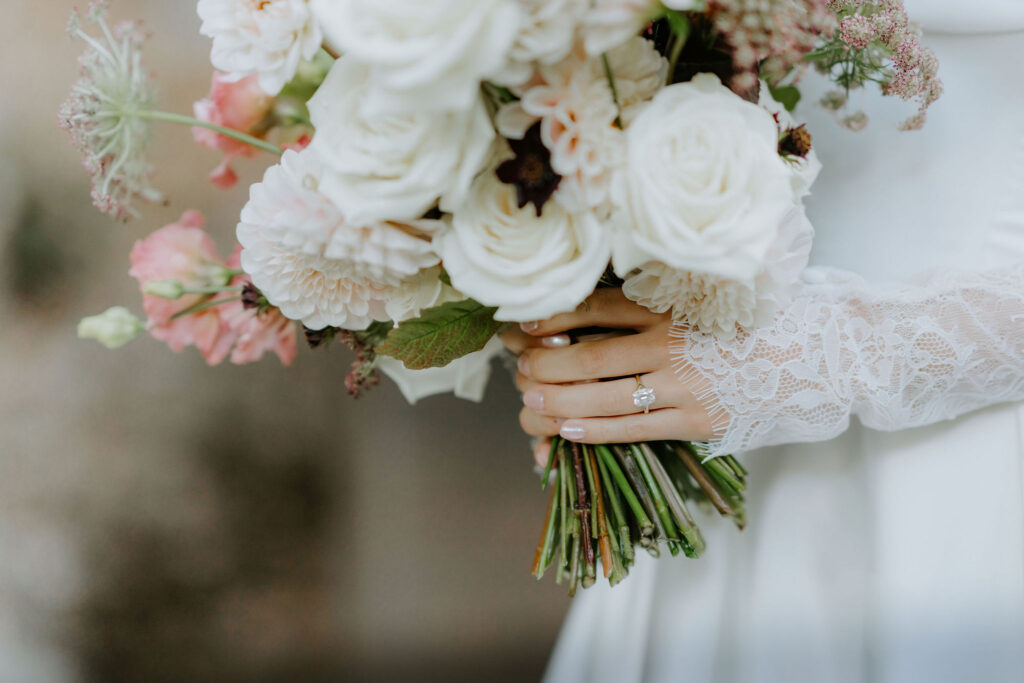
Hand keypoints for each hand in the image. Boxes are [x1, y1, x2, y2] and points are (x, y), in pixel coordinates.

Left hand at [500, 289, 718, 465]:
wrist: (801, 359)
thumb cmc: (738, 327)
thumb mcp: (695, 300)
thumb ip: (647, 303)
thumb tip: (585, 308)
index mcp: (670, 308)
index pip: (598, 310)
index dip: (555, 318)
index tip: (526, 325)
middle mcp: (671, 345)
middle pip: (591, 357)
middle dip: (547, 365)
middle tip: (520, 369)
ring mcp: (682, 386)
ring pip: (605, 397)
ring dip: (561, 401)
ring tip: (532, 400)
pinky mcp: (694, 421)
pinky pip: (633, 428)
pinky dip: (596, 430)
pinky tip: (568, 429)